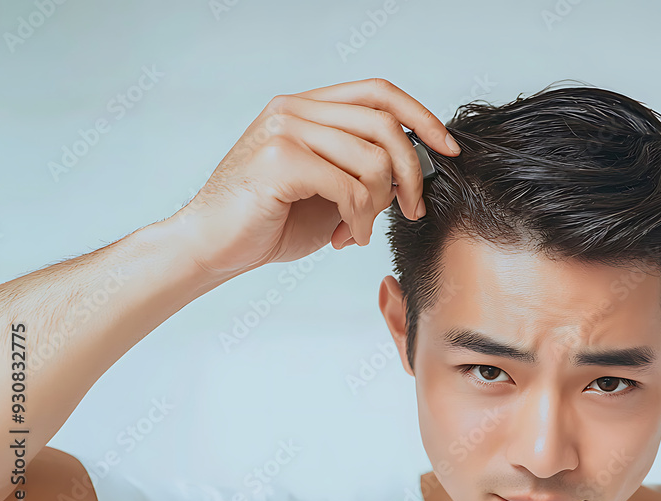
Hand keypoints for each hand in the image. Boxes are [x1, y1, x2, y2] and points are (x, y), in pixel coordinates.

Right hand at [168, 77, 459, 278]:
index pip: (379, 92)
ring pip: (372, 159)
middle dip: (412, 172)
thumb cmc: (270, 220)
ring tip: (360, 228)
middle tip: (412, 208)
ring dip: (380, 205)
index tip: (448, 148)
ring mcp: (284, 129)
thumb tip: (416, 168)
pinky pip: (350, 187)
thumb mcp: (330, 187)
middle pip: (385, 125)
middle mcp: (294, 109)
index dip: (421, 117)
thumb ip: (365, 168)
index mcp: (307, 107)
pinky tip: (347, 236)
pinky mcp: (279, 159)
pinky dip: (360, 219)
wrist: (213, 247)